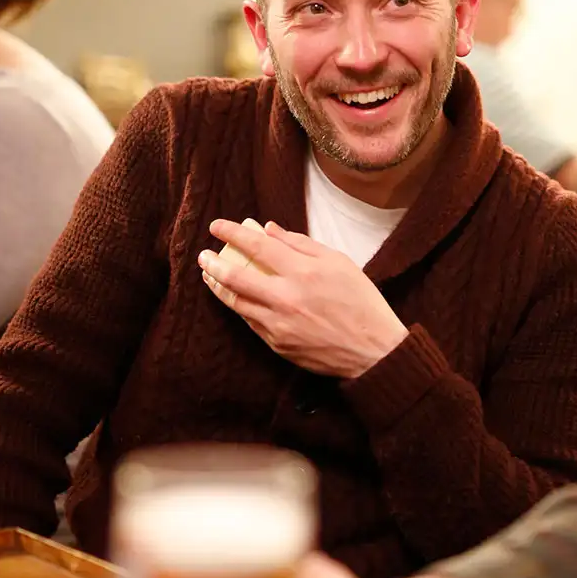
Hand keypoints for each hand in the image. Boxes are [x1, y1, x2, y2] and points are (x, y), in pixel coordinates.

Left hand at [199, 219, 408, 378]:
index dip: (233, 233)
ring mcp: (279, 324)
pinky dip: (239, 306)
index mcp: (304, 273)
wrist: (373, 352)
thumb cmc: (361, 302)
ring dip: (218, 286)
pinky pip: (250, 321)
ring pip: (237, 302)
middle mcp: (287, 298)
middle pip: (236, 276)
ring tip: (209, 274)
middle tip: (203, 254)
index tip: (216, 226)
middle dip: (213, 262)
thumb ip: (301, 244)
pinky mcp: (277, 344)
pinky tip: (234, 297)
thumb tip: (268, 229)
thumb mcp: (339, 263)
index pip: (258, 246)